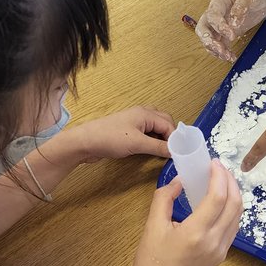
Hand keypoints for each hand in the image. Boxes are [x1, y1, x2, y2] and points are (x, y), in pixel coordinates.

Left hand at [60, 106, 174, 162]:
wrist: (85, 142)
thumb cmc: (110, 138)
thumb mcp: (137, 144)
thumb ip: (158, 147)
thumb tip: (175, 152)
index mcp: (146, 113)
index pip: (168, 124)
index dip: (175, 138)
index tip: (180, 152)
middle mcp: (141, 115)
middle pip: (164, 123)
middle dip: (170, 136)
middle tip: (173, 151)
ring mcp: (134, 122)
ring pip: (155, 128)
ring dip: (161, 138)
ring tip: (165, 151)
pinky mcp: (127, 131)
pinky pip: (146, 133)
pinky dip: (152, 140)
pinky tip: (152, 150)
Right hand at [122, 161, 242, 265]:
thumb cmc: (150, 264)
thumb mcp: (152, 227)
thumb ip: (164, 198)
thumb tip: (179, 181)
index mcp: (196, 233)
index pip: (218, 196)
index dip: (219, 175)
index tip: (213, 162)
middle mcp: (214, 241)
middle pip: (235, 204)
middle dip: (231, 181)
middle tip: (219, 168)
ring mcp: (220, 251)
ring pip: (238, 216)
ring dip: (234, 195)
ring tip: (221, 181)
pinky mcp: (220, 257)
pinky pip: (232, 228)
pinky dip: (231, 210)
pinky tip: (219, 202)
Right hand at [196, 0, 265, 61]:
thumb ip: (241, 8)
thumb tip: (234, 24)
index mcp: (219, 0)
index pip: (213, 15)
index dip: (219, 27)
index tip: (232, 36)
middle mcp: (216, 12)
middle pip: (203, 28)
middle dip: (209, 41)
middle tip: (221, 51)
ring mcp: (220, 23)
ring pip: (209, 38)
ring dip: (215, 49)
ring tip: (228, 57)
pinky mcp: (227, 31)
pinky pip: (220, 43)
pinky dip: (223, 52)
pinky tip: (231, 57)